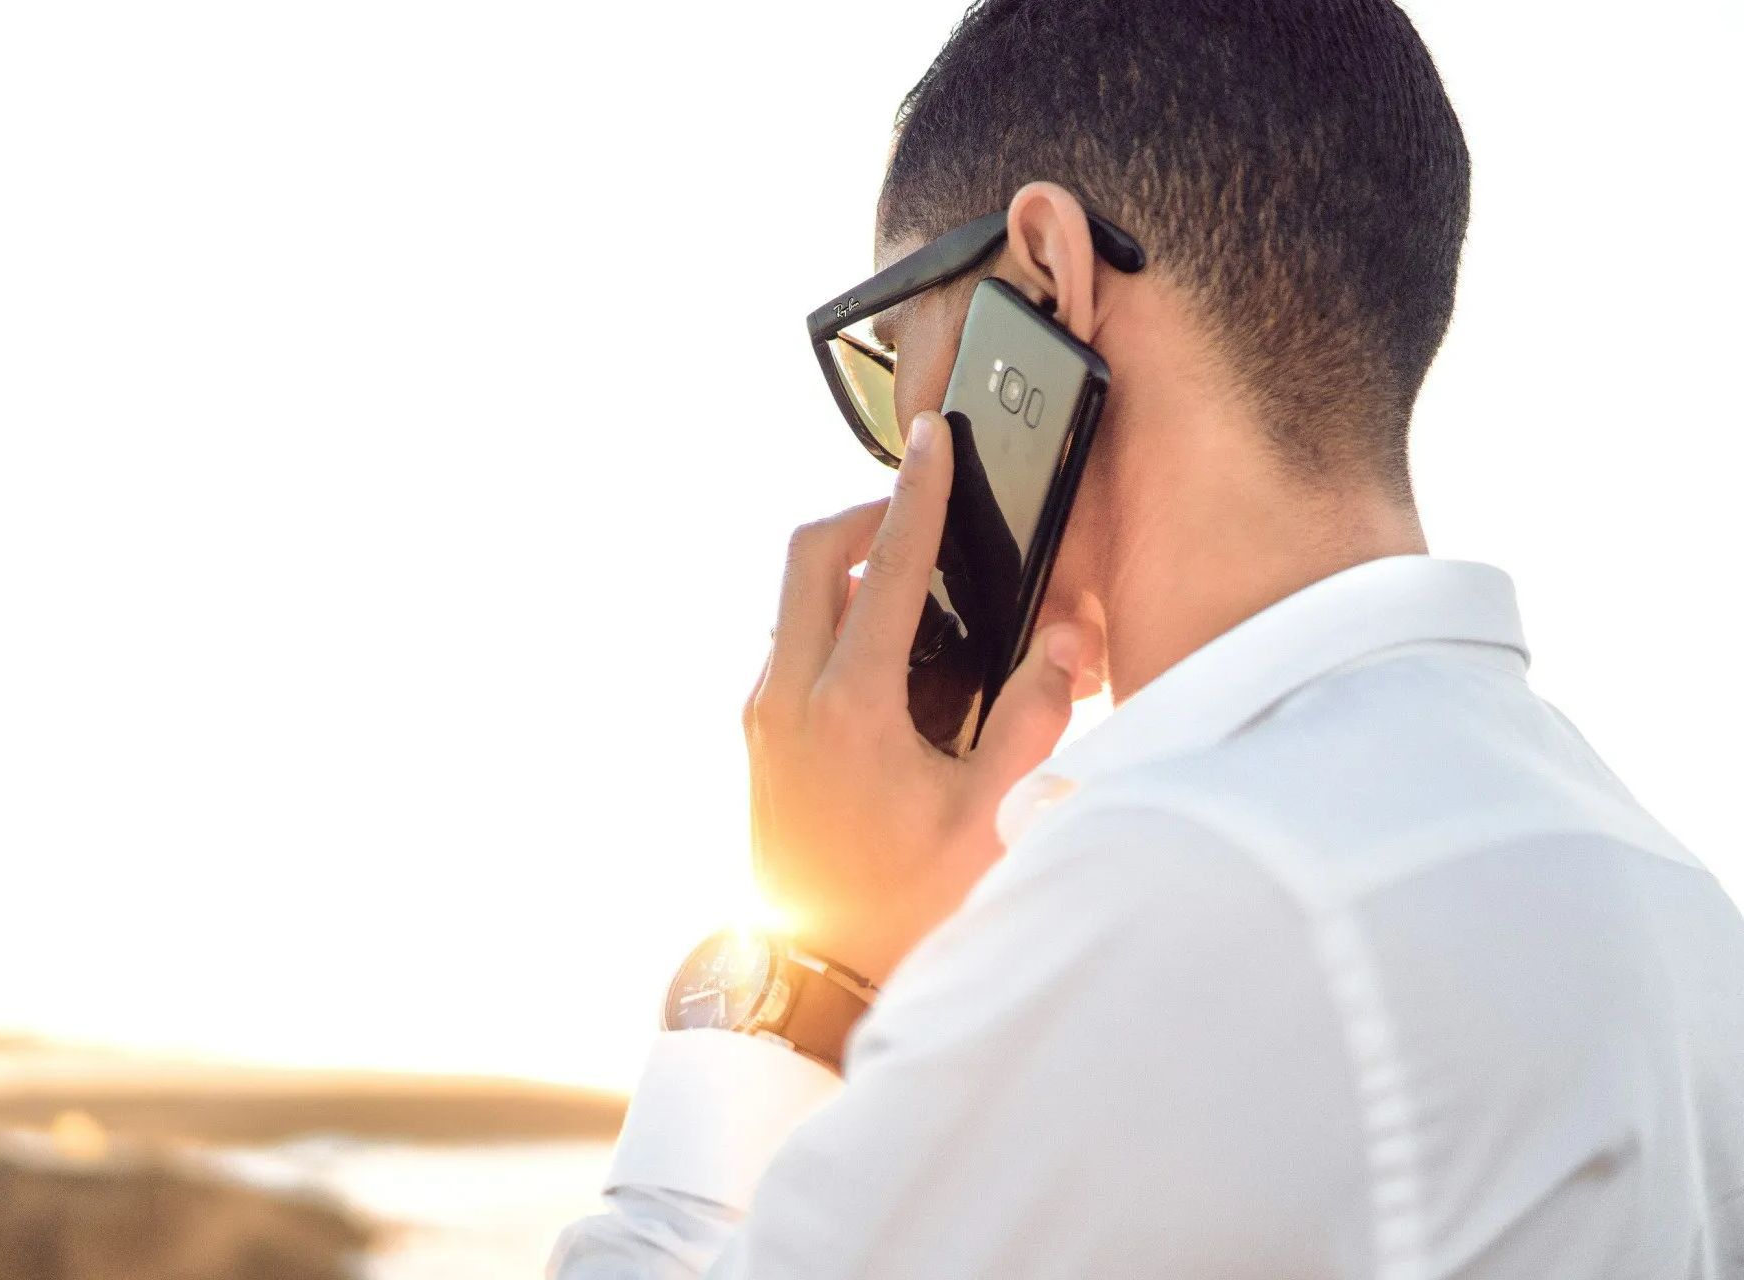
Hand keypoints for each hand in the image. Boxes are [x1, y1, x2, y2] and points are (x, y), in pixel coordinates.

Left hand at [743, 410, 1099, 986]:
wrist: (815, 975)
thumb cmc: (901, 904)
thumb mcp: (989, 817)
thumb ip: (1035, 718)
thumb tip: (1062, 639)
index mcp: (848, 707)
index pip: (886, 568)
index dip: (917, 493)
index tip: (933, 439)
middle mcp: (787, 697)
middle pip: (808, 554)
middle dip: (863, 515)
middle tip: (919, 515)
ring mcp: (762, 715)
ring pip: (791, 596)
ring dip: (844, 567)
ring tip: (913, 584)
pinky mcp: (756, 736)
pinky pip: (789, 640)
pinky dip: (830, 616)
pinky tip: (887, 653)